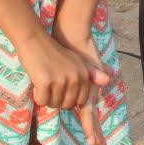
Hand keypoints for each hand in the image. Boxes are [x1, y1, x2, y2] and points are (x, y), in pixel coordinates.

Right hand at [18, 29, 109, 143]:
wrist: (35, 39)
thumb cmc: (53, 52)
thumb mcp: (76, 61)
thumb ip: (91, 72)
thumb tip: (108, 79)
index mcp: (84, 75)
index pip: (79, 102)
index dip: (67, 97)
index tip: (60, 84)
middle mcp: (75, 78)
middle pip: (65, 106)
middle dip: (56, 99)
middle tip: (50, 82)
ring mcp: (61, 80)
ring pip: (52, 104)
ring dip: (45, 96)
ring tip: (43, 80)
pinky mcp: (46, 82)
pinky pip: (41, 101)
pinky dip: (37, 95)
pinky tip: (37, 80)